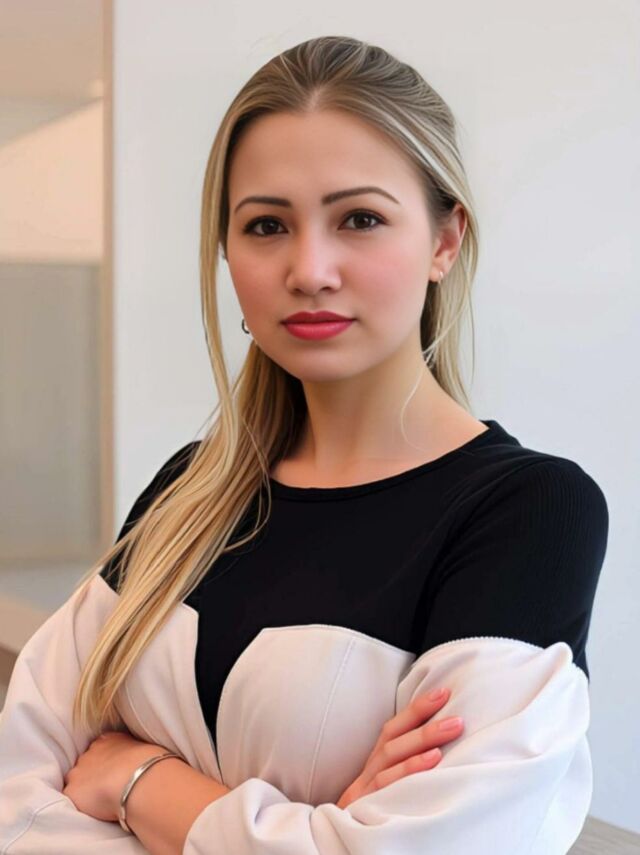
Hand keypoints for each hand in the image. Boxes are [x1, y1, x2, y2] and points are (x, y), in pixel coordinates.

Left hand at [62, 730, 173, 821]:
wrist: (135, 778)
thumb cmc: (147, 764)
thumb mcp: (142, 749)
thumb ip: (132, 753)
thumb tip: (137, 762)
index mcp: (107, 740)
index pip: (99, 749)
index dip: (105, 762)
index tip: (112, 772)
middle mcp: (89, 752)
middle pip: (85, 764)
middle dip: (92, 775)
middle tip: (106, 788)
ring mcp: (78, 772)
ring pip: (76, 781)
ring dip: (84, 789)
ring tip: (99, 801)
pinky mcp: (72, 792)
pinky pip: (71, 800)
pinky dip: (80, 805)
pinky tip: (92, 811)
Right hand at [335, 687, 462, 808]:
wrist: (333, 842)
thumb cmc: (368, 815)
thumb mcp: (382, 789)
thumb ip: (400, 768)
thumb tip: (437, 750)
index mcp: (372, 764)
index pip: (393, 729)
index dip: (416, 709)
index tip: (443, 692)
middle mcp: (367, 771)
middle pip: (393, 738)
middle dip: (424, 719)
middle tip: (454, 706)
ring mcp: (365, 789)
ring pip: (392, 756)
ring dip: (424, 738)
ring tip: (452, 727)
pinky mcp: (365, 806)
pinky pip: (388, 784)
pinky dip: (412, 769)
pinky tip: (434, 761)